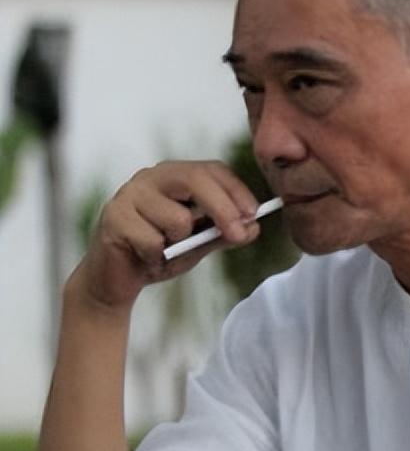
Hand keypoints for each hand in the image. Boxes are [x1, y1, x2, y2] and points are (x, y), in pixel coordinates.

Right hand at [73, 160, 261, 310]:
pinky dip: (156, 257)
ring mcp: (129, 195)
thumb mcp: (200, 243)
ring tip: (165, 250)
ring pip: (177, 218)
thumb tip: (253, 227)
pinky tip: (145, 258)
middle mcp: (152, 178)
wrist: (116, 280)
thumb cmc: (162, 253)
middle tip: (237, 235)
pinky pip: (152, 240)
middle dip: (223, 208)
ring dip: (180, 243)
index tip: (254, 214)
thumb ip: (224, 233)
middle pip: (195, 180)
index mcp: (176, 176)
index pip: (212, 170)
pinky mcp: (113, 218)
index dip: (237, 191)